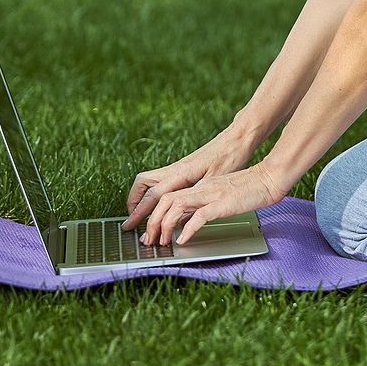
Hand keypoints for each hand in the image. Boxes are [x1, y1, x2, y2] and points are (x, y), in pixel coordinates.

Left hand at [122, 163, 285, 247]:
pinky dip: (187, 229)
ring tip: (163, 242)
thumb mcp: (223, 196)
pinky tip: (183, 240)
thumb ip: (207, 204)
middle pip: (165, 200)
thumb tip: (192, 220)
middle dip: (152, 221)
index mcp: (201, 187)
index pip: (168, 196)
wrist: (269, 178)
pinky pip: (199, 215)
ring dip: (165, 225)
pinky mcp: (222, 203)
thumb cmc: (251, 189)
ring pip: (175, 206)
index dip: (155, 213)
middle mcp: (202, 188)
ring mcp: (211, 194)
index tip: (151, 230)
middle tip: (149, 240)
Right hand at [124, 128, 255, 217]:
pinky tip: (157, 202)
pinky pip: (158, 179)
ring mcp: (177, 167)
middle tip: (131, 221)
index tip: (130, 225)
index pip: (153, 195)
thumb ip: (196, 201)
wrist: (236, 140)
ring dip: (141, 196)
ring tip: (140, 214)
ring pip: (148, 180)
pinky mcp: (182, 167)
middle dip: (134, 204)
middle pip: (142, 184)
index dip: (139, 212)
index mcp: (180, 173)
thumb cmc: (229, 158)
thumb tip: (179, 220)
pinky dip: (151, 191)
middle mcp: (174, 168)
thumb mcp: (214, 184)